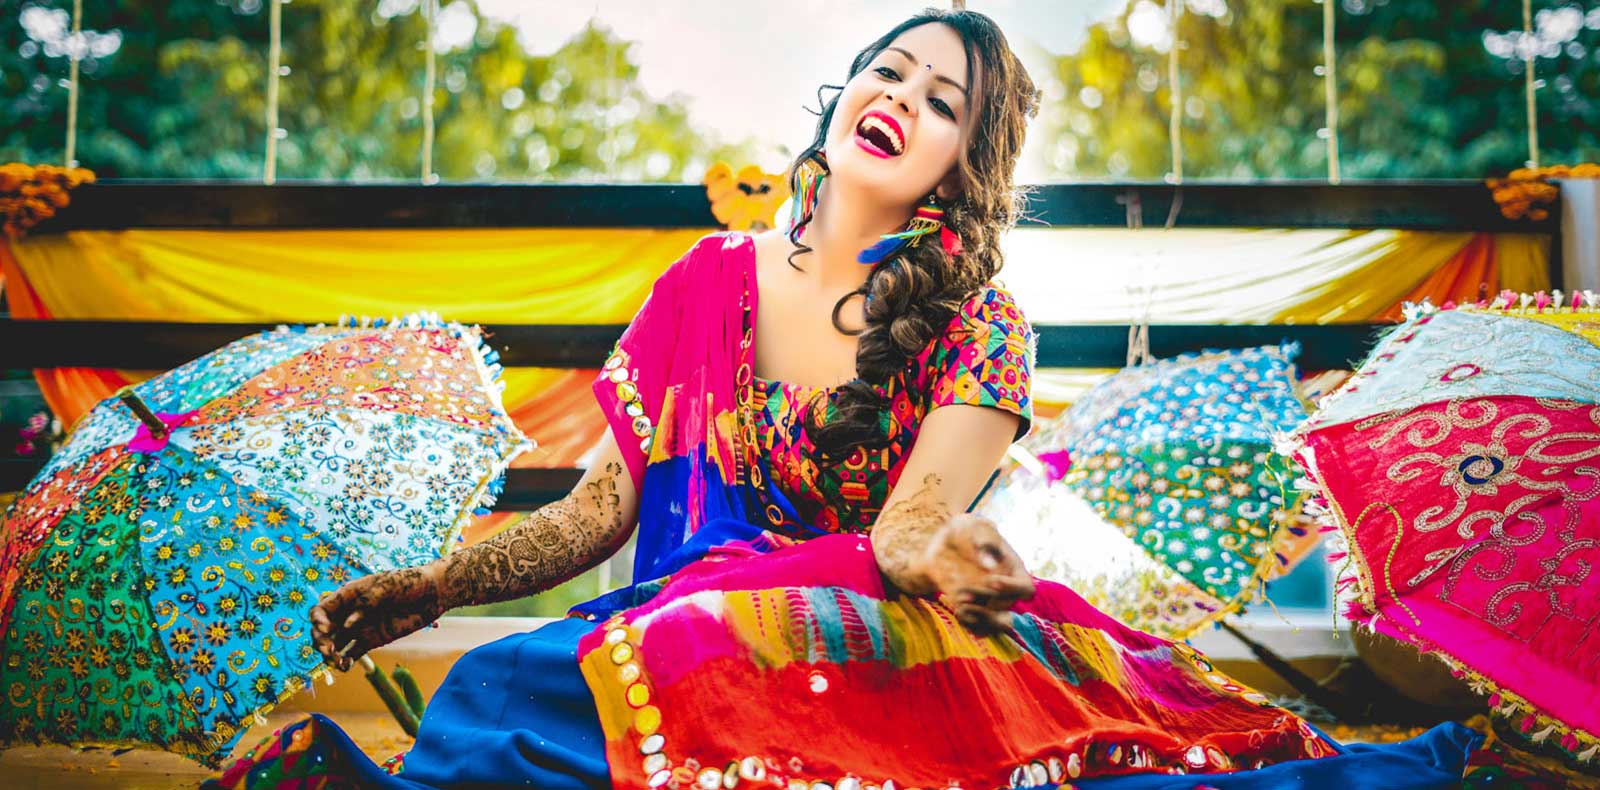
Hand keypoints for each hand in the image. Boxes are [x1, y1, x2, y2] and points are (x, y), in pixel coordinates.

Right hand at [310, 564, 443, 670]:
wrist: (433, 594)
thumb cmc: (410, 582)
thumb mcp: (387, 587)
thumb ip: (367, 603)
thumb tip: (349, 624)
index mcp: (349, 595)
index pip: (321, 609)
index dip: (318, 621)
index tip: (328, 630)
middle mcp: (350, 612)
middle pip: (323, 630)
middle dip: (320, 641)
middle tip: (329, 651)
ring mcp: (360, 628)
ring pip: (335, 644)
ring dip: (329, 654)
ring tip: (336, 661)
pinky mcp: (372, 641)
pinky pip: (352, 654)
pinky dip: (345, 662)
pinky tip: (346, 666)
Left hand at [918, 514, 1034, 635]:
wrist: (942, 546)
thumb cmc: (964, 531)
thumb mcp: (972, 527)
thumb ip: (984, 541)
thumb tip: (991, 565)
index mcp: (1014, 569)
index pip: (1026, 588)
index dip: (1012, 588)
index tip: (991, 581)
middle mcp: (1006, 590)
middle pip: (1006, 605)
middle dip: (985, 600)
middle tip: (963, 592)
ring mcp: (991, 602)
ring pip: (997, 623)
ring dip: (980, 618)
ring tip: (960, 607)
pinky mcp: (976, 611)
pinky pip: (981, 628)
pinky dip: (970, 624)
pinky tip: (957, 612)